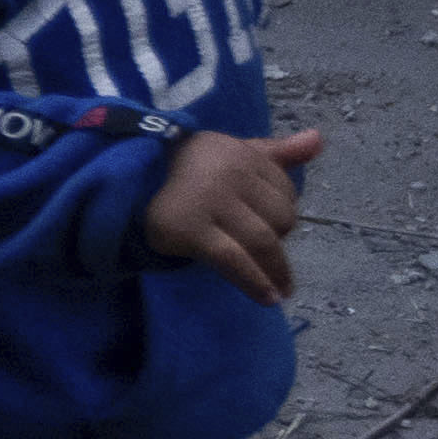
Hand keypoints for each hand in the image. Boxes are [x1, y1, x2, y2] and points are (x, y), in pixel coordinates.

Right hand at [143, 125, 319, 300]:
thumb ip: (276, 151)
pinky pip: (234, 260)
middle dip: (276, 240)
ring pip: (262, 242)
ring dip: (275, 271)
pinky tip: (268, 298)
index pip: (284, 192)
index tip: (263, 226)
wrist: (120, 189)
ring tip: (279, 293)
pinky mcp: (189, 229)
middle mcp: (228, 172)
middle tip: (263, 257)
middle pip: (280, 218)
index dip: (279, 214)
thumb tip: (317, 140)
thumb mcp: (231, 154)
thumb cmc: (185, 174)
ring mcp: (209, 200)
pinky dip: (254, 281)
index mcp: (240, 153)